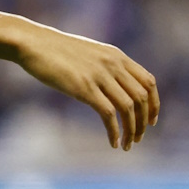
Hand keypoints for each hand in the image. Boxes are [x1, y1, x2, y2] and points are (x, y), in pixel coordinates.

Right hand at [14, 23, 158, 150]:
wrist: (33, 43)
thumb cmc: (56, 50)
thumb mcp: (88, 53)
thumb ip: (104, 66)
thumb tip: (113, 85)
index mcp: (116, 55)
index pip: (148, 81)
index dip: (154, 104)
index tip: (151, 121)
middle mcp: (112, 64)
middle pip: (142, 98)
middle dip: (143, 122)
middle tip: (137, 139)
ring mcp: (99, 75)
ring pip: (128, 108)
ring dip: (131, 131)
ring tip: (126, 145)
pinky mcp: (84, 88)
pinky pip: (108, 114)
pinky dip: (114, 131)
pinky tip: (112, 142)